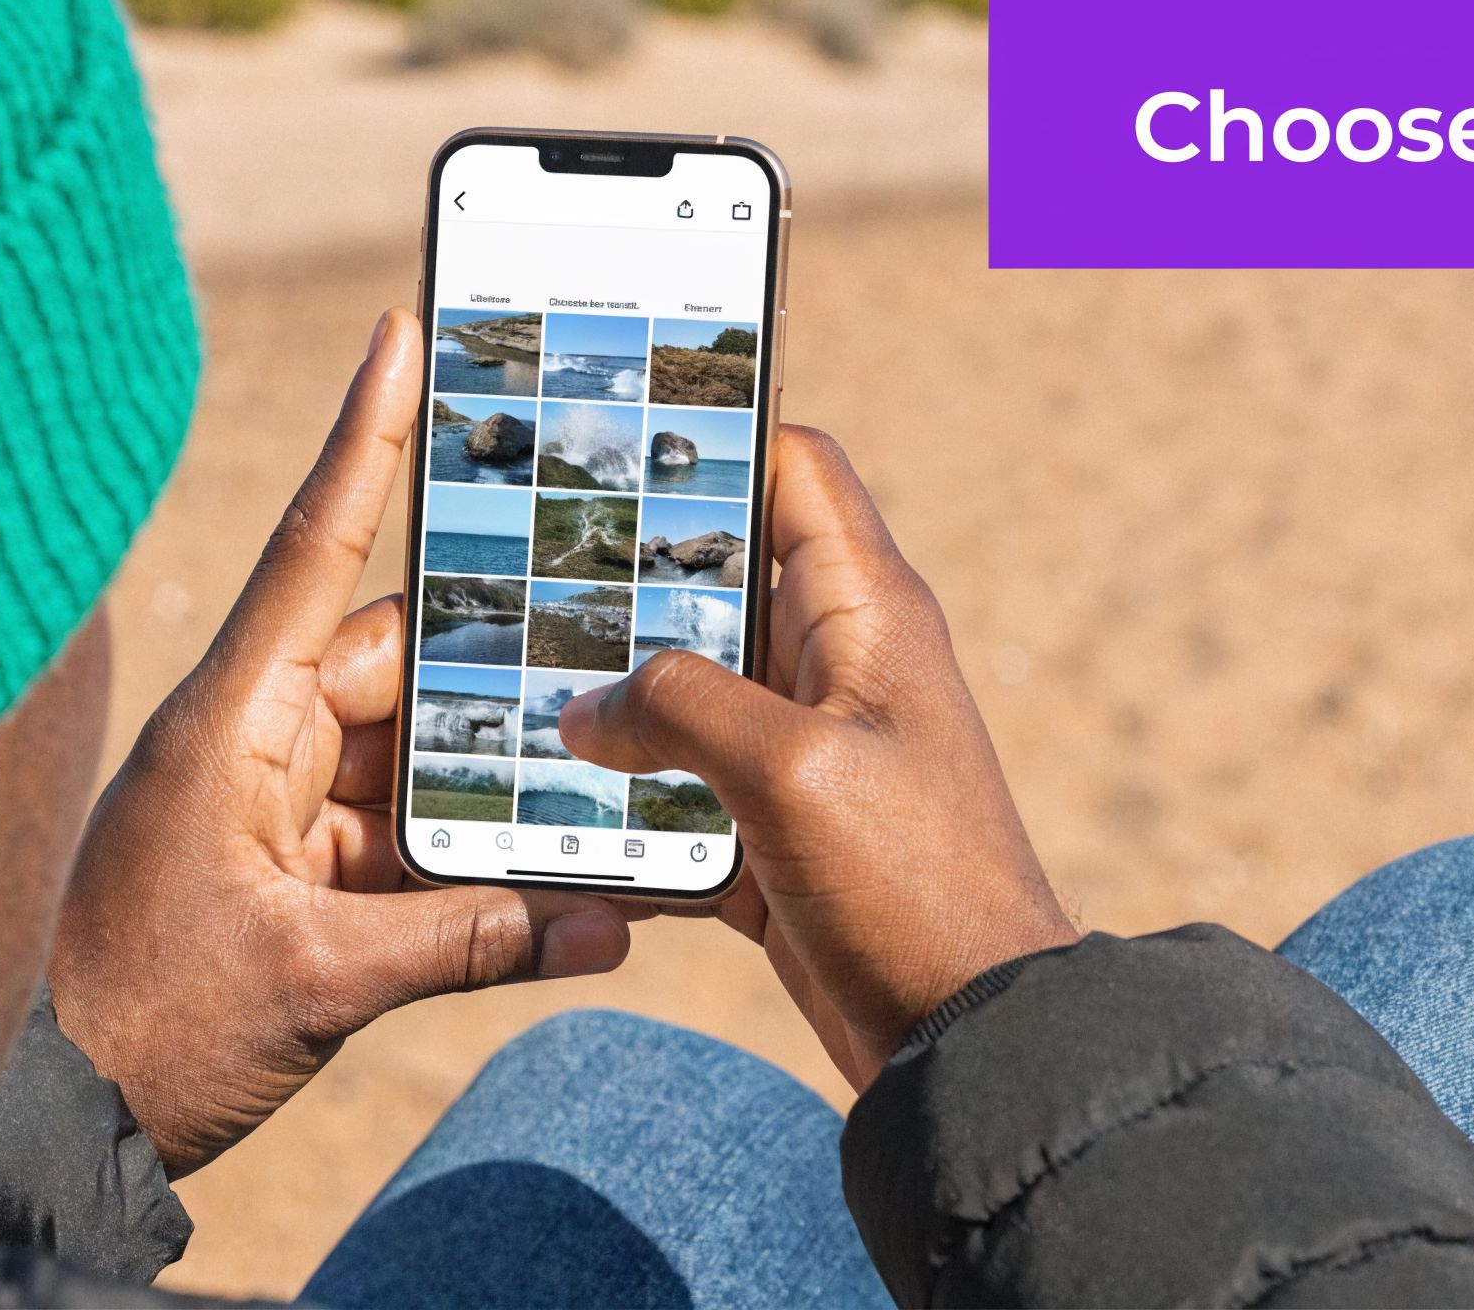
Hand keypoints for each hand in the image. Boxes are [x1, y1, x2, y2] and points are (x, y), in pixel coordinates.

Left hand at [49, 309, 631, 1176]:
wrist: (62, 1128)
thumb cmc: (150, 1032)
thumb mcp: (317, 984)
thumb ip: (467, 943)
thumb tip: (602, 925)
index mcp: (233, 721)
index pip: (313, 550)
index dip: (364, 439)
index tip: (404, 331)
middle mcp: (252, 739)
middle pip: (399, 664)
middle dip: (498, 668)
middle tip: (608, 633)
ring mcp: (269, 804)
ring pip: (411, 753)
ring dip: (492, 779)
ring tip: (602, 777)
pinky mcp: (287, 869)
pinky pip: (397, 834)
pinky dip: (466, 858)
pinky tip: (557, 883)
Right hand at [559, 426, 1078, 1087]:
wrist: (973, 1046)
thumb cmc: (916, 890)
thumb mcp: (794, 772)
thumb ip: (681, 708)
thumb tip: (586, 708)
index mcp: (865, 612)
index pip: (791, 468)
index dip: (708, 435)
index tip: (605, 427)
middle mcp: (835, 665)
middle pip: (711, 575)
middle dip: (617, 575)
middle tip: (509, 565)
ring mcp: (803, 752)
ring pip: (681, 689)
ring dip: (606, 698)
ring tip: (500, 685)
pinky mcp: (774, 836)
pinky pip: (677, 792)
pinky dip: (621, 802)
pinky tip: (542, 810)